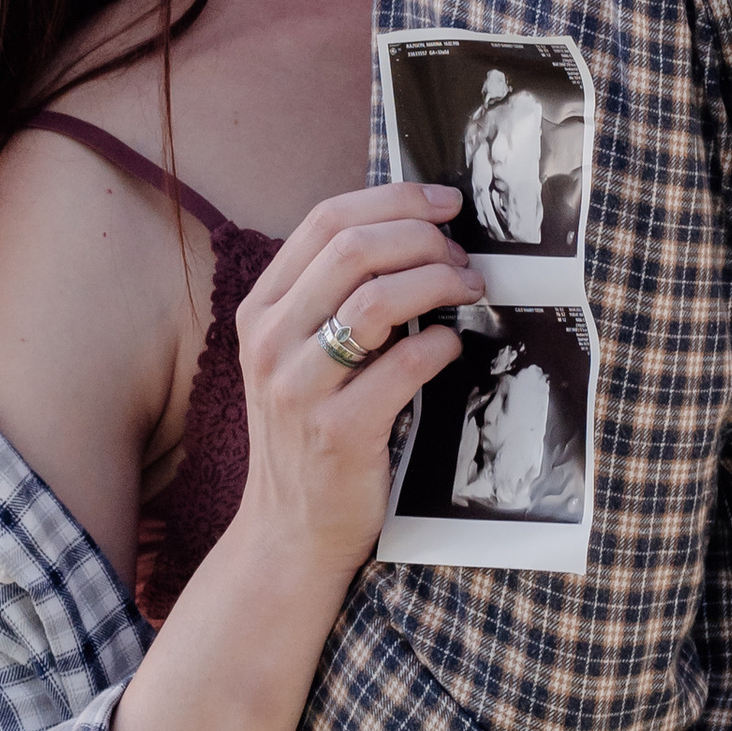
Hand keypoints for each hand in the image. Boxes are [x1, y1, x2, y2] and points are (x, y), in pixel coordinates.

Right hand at [233, 186, 478, 572]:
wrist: (292, 531)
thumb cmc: (311, 434)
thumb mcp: (301, 357)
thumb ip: (336, 299)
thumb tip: (418, 236)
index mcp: (261, 309)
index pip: (325, 220)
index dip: (394, 199)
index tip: (446, 203)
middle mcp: (269, 340)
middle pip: (354, 246)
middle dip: (423, 238)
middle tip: (464, 257)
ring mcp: (299, 387)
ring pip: (379, 297)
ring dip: (439, 282)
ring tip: (471, 291)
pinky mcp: (338, 430)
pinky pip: (406, 364)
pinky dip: (442, 346)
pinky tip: (453, 349)